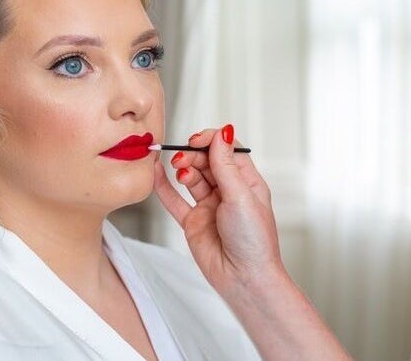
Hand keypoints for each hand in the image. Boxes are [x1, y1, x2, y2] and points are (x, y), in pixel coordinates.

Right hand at [152, 124, 284, 293]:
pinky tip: (156, 173)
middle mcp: (228, 192)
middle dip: (194, 155)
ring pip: (191, 177)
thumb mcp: (240, 196)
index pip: (227, 151)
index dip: (211, 142)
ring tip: (179, 169)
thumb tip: (222, 132)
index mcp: (247, 183)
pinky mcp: (193, 222)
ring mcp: (209, 206)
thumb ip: (225, 165)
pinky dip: (164, 186)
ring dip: (183, 168)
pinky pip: (174, 200)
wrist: (244, 278)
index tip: (197, 140)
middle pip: (207, 162)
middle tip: (183, 157)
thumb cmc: (253, 241)